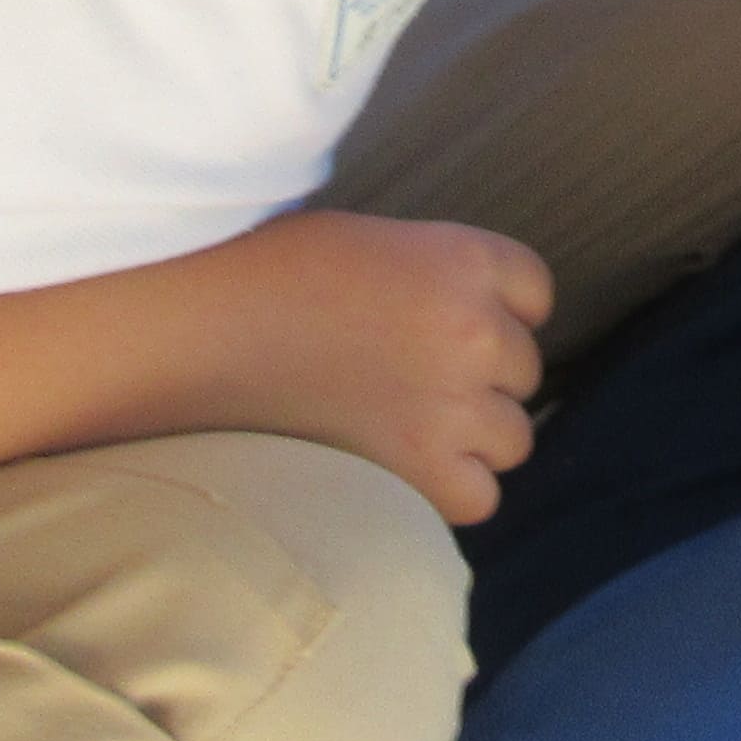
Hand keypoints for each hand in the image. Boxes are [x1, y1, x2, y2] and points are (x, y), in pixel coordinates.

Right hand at [190, 210, 551, 522]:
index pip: (536, 292)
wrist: (203, 331)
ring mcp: (452, 404)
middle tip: (413, 379)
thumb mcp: (375, 244)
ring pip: (513, 437)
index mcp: (464, 259)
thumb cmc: (271, 275)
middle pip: (525, 369)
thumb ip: (436, 277)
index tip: (454, 326)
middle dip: (481, 376)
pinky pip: (480, 495)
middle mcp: (475, 330)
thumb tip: (463, 317)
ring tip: (408, 426)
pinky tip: (405, 470)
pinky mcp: (420, 469)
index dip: (500, 311)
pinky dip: (451, 489)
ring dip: (473, 436)